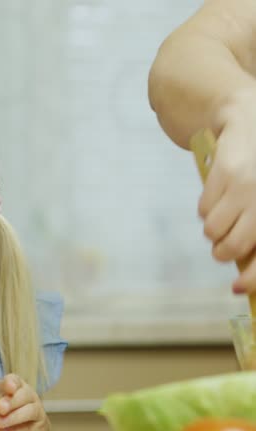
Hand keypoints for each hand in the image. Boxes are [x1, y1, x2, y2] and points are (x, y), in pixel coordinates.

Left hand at [0, 373, 49, 430]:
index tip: (8, 387)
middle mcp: (29, 395)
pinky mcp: (39, 427)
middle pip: (24, 395)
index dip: (12, 382)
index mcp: (18, 386)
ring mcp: (36, 410)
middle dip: (12, 401)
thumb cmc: (12, 408)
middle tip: (0, 408)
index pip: (16, 380)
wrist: (32, 425)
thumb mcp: (0, 398)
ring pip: (29, 411)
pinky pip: (28, 428)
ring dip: (13, 417)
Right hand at [199, 88, 255, 292]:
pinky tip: (219, 191)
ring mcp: (248, 186)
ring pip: (212, 230)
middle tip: (221, 245)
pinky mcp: (226, 174)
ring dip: (212, 227)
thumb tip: (244, 269)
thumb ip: (255, 231)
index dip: (254, 278)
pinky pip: (202, 209)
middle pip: (233, 247)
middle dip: (222, 250)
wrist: (251, 118)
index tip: (236, 289)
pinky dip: (205, 206)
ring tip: (223, 210)